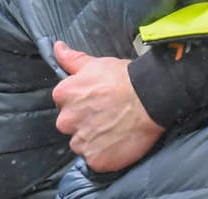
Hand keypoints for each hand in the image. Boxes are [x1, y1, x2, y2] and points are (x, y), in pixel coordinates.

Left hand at [52, 41, 163, 172]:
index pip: (64, 103)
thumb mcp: (96, 63)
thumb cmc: (125, 78)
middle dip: (84, 122)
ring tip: (115, 129)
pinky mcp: (95, 160)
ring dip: (94, 139)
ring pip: (82, 144)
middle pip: (70, 125)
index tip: (98, 100)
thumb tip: (57, 47)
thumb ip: (72, 59)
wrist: (151, 98)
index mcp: (63, 96)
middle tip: (107, 115)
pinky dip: (105, 154)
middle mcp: (66, 121)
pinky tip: (118, 142)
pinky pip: (96, 159)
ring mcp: (80, 142)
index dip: (82, 102)